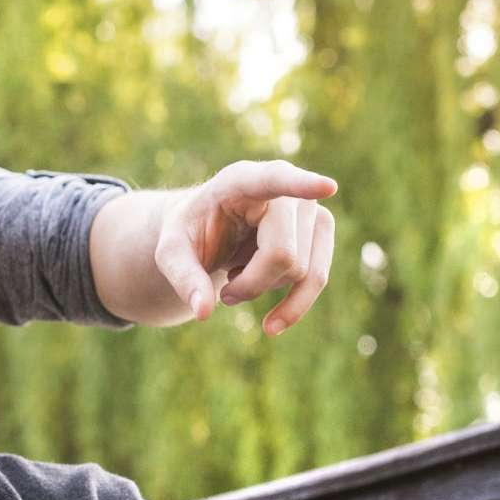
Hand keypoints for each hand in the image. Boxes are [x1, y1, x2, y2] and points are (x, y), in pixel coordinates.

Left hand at [154, 160, 338, 333]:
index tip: (328, 187)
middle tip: (225, 290)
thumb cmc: (192, 234)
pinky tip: (271, 320)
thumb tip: (203, 310)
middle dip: (252, 285)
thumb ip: (182, 276)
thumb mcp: (171, 252)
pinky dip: (294, 306)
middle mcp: (282, 189)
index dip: (301, 185)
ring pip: (302, 271)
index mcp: (241, 181)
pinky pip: (318, 279)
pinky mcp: (321, 230)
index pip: (274, 179)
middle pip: (283, 253)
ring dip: (266, 291)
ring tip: (237, 283)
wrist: (212, 231)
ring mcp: (309, 207)